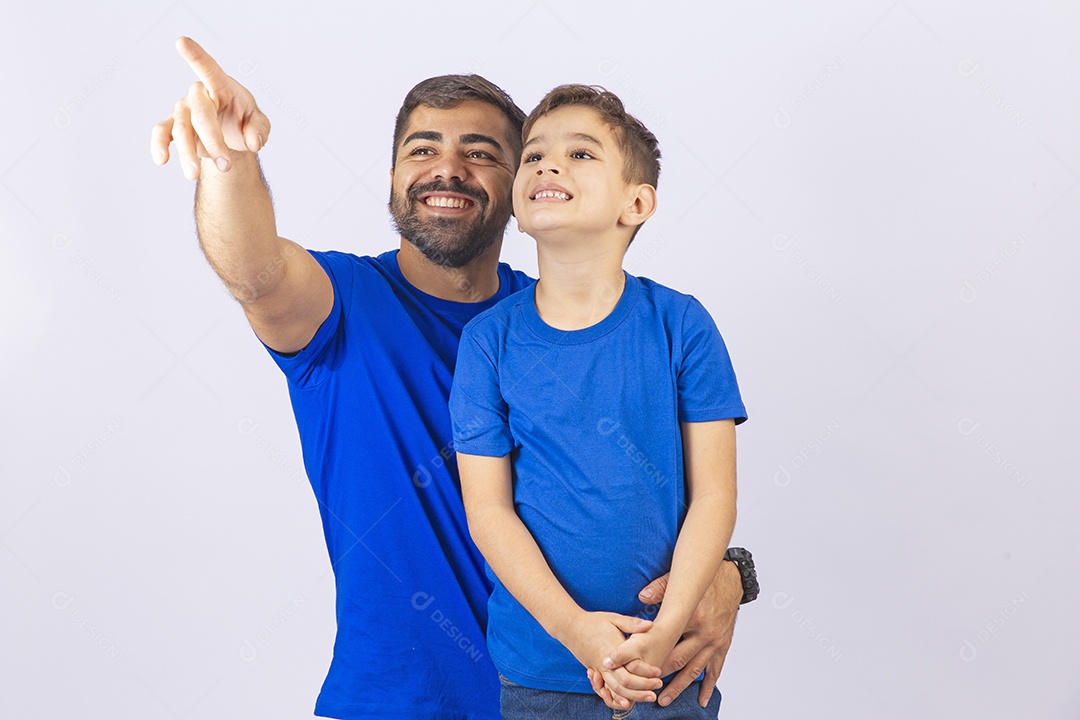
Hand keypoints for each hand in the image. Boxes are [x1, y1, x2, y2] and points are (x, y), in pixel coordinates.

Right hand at [151, 37, 269, 179]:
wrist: (232, 137)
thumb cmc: (245, 121)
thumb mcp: (260, 124)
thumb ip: (260, 130)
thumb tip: (253, 142)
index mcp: (220, 85)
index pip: (208, 68)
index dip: (195, 56)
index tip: (181, 41)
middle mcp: (198, 95)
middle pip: (199, 114)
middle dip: (212, 141)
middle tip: (226, 165)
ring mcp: (184, 110)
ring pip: (180, 128)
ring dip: (188, 153)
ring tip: (194, 175)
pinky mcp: (174, 127)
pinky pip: (162, 133)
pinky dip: (159, 145)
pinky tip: (161, 160)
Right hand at [563, 612, 661, 709]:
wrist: (570, 628)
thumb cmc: (594, 622)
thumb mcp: (614, 618)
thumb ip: (632, 624)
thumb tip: (650, 625)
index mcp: (613, 650)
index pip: (632, 667)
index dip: (647, 672)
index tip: (659, 672)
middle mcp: (606, 664)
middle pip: (625, 684)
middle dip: (642, 689)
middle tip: (656, 690)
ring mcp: (599, 670)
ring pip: (616, 690)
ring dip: (633, 696)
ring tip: (646, 698)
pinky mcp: (595, 673)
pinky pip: (606, 690)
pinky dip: (616, 698)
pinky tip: (626, 702)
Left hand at [636, 563, 740, 706]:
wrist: (733, 578)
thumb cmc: (705, 580)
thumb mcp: (680, 579)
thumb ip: (660, 588)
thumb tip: (641, 597)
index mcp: (690, 616)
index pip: (662, 638)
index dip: (645, 651)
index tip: (630, 663)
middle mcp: (703, 632)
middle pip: (676, 659)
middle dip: (658, 675)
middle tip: (642, 687)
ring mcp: (714, 641)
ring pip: (693, 669)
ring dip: (678, 686)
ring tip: (663, 700)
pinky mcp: (723, 645)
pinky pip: (715, 670)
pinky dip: (709, 687)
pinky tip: (702, 700)